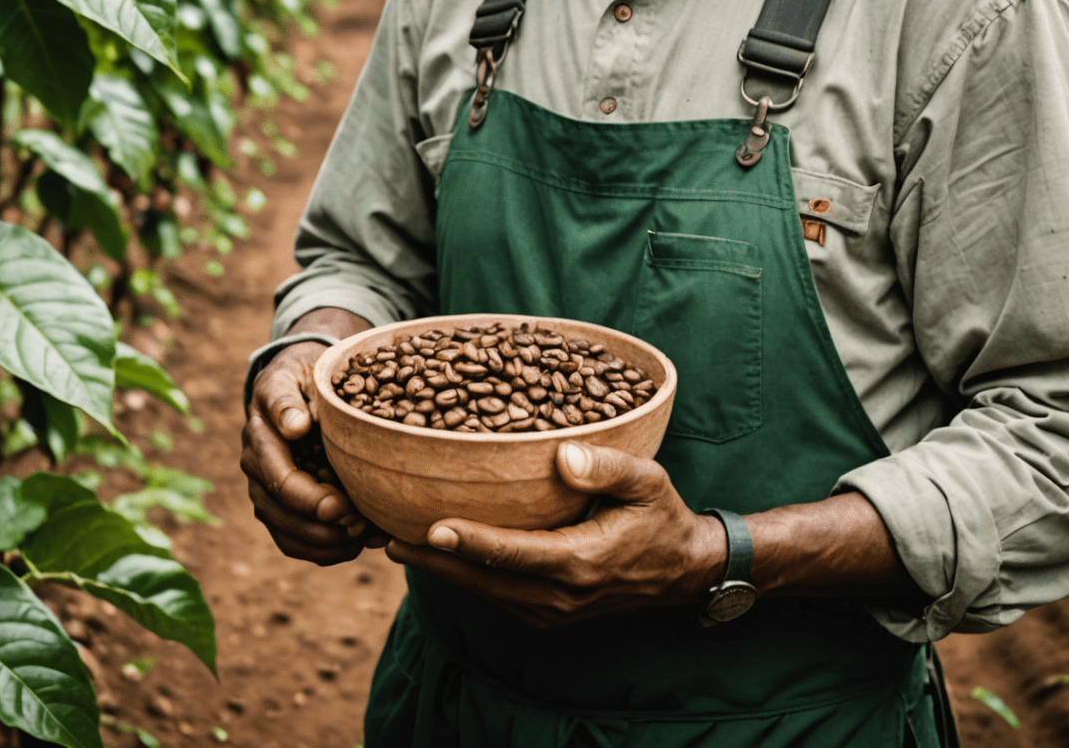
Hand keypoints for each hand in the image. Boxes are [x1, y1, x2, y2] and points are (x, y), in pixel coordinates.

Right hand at [241, 342, 384, 564]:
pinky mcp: (279, 505)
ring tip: (363, 538)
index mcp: (260, 432)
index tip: (340, 505)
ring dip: (324, 543)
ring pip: (286, 532)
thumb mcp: (299, 372)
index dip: (307, 498)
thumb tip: (295, 428)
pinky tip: (355, 544)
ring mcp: (264, 488)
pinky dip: (323, 550)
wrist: (302, 380)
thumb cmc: (308, 372)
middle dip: (320, 527)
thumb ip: (289, 399)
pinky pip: (293, 540)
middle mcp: (256, 465)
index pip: (278, 477)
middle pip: (279, 512)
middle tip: (360, 526)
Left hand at [385, 443, 725, 627]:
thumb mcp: (646, 481)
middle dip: (433, 560)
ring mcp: (552, 610)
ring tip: (395, 543)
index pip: (514, 554)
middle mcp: (560, 595)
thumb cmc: (661, 516)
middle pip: (485, 579)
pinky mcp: (547, 612)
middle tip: (385, 536)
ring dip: (440, 571)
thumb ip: (607, 467)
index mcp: (581, 562)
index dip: (470, 542)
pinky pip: (496, 596)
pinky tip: (435, 555)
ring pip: (484, 592)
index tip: (429, 528)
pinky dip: (463, 577)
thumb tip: (562, 456)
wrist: (683, 571)